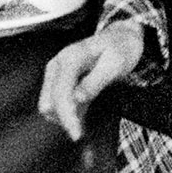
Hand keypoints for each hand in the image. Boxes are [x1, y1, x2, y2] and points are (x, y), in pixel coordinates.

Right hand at [37, 21, 147, 141]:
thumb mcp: (115, 64)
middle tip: (85, 132)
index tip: (77, 135)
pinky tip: (83, 114)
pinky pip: (55, 103)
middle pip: (50, 102)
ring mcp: (55, 73)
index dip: (67, 116)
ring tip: (88, 118)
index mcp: (70, 58)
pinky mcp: (58, 80)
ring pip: (49, 105)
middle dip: (65, 120)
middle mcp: (57, 65)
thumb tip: (77, 100)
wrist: (122, 37)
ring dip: (65, 117)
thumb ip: (95, 82)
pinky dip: (68, 112)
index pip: (61, 93)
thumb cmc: (121, 49)